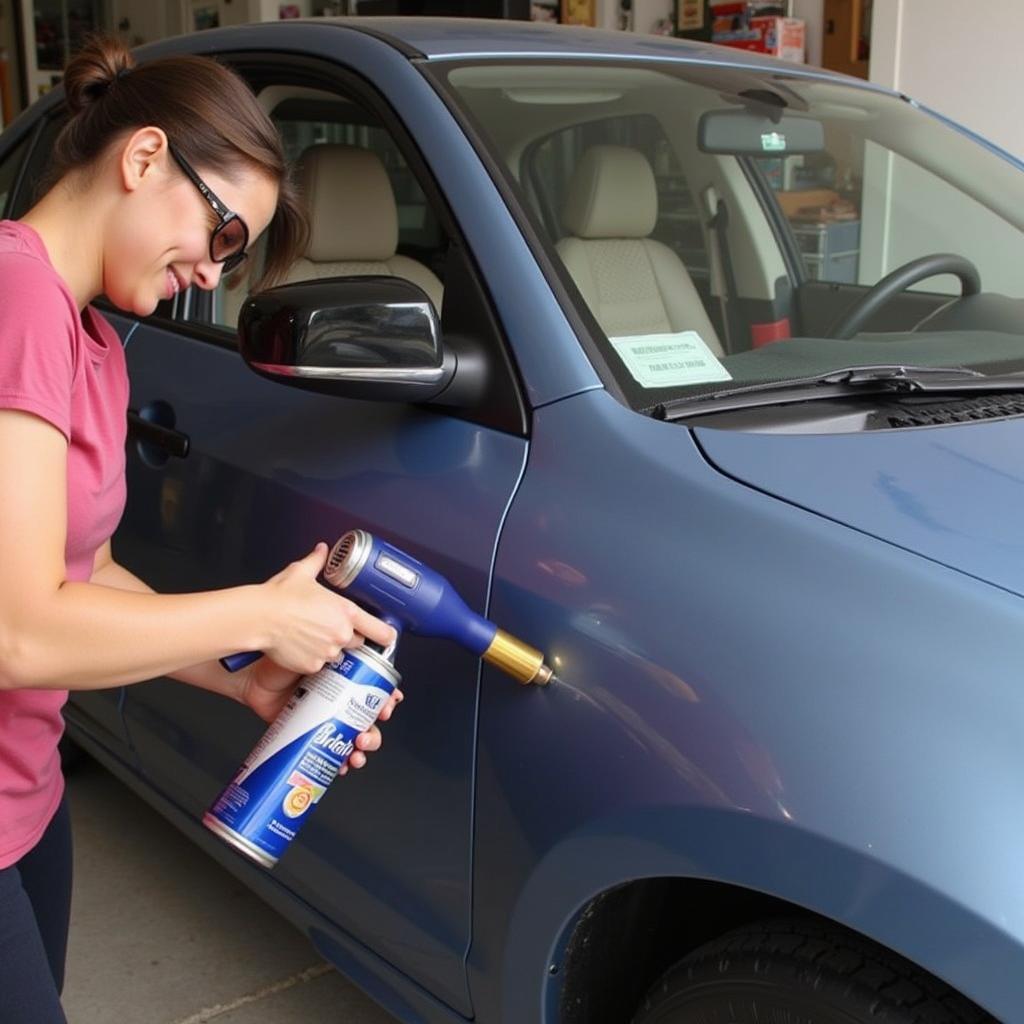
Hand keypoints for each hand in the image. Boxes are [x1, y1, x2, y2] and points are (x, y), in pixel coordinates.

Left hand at [237, 656, 403, 774]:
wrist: (252, 678)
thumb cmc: (282, 659)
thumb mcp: (317, 647)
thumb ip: (343, 644)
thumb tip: (369, 641)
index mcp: (347, 679)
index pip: (376, 692)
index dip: (387, 701)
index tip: (388, 705)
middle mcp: (339, 701)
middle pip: (368, 721)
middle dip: (374, 732)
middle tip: (365, 734)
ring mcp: (325, 720)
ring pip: (353, 740)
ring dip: (362, 750)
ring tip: (355, 750)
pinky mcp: (310, 735)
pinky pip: (330, 753)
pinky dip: (339, 763)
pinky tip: (341, 765)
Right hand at [260, 542, 396, 673]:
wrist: (260, 618)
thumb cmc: (279, 597)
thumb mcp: (301, 573)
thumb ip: (316, 562)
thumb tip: (321, 550)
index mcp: (346, 612)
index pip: (379, 630)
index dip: (386, 634)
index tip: (389, 636)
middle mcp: (341, 634)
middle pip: (357, 642)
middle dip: (347, 637)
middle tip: (328, 628)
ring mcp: (328, 652)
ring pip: (337, 654)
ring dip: (329, 648)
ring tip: (310, 636)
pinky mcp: (313, 665)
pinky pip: (318, 665)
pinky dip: (312, 659)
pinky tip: (300, 646)